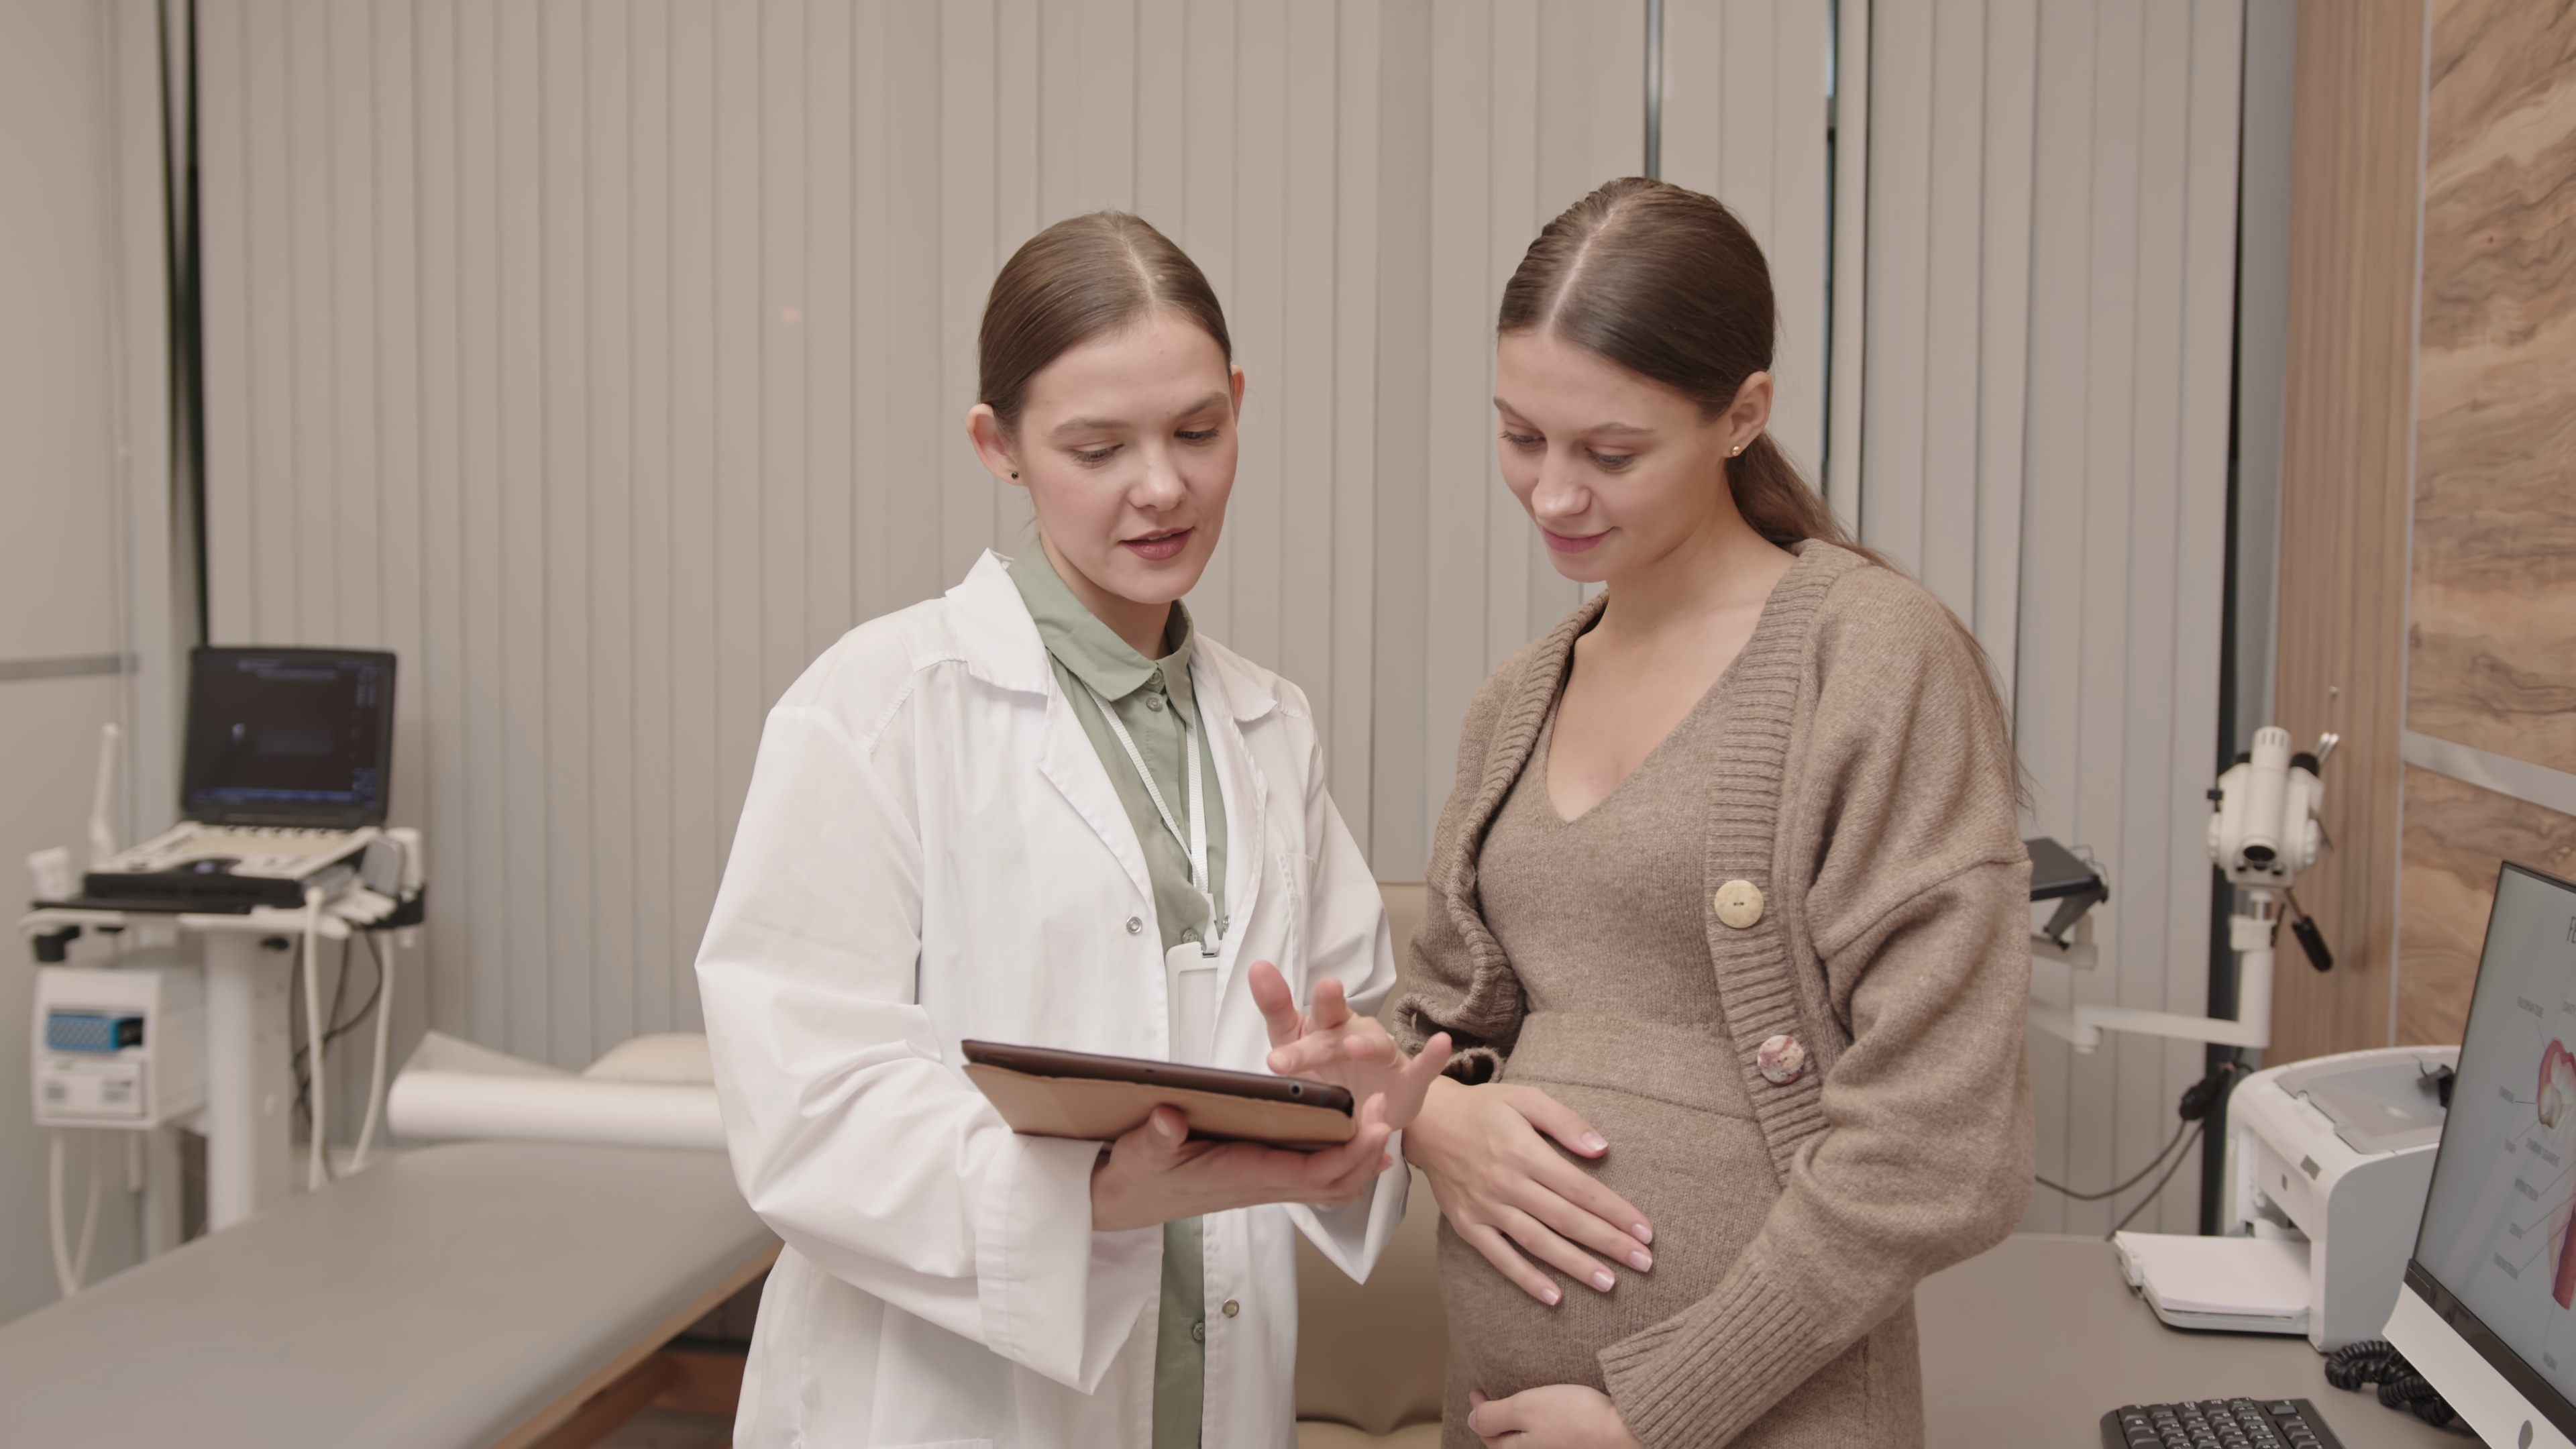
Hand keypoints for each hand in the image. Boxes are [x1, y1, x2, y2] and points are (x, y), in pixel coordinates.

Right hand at [1090, 1097, 1394, 1232]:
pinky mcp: (1258, 1178)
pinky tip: (1354, 1142)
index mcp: (1242, 1175)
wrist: (1123, 1202)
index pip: (1311, 1172)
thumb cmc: (1135, 1175)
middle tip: (1387, 1114)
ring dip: (1358, 1161)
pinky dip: (1340, 1163)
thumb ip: (1156, 1136)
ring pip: (1328, 1185)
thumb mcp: (1139, 1151)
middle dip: (1366, 1154)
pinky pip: (1311, 1179)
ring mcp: (1262, 1184)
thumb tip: (1169, 1117)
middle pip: (1334, 1183)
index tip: (1375, 1123)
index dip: (1349, 1151)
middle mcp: (1260, 1184)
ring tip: (1380, 1125)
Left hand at [1248, 959, 1453, 1131]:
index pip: (1296, 1013)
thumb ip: (1276, 1009)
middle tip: (1325, 990)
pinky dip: (1432, 1056)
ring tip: (1354, 1046)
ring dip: (1367, 1045)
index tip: (1261, 981)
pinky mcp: (1408, 1079)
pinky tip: (1441, 1043)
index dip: (1281, 1003)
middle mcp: (1352, 1034)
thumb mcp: (1293, 1040)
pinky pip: (1423, 1067)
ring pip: (1375, 1045)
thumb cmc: (1326, 1067)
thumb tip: (1256, 966)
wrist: (1369, 1108)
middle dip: (1329, 1008)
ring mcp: (1382, 1056)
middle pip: (1335, 1024)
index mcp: (1321, 1026)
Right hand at [1405, 1077, 1653, 1303]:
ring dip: (1575, 1265)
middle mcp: (1507, 1183)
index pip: (1580, 1188)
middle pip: (1566, 1219)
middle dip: (1608, 1243)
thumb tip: (1602, 1149)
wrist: (1427, 1123)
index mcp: (1524, 1151)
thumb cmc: (1484, 1109)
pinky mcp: (1469, 1225)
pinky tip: (1554, 1297)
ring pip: (1538, 1242)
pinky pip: (1500, 1257)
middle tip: (1644, 1262)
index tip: (1645, 1230)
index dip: (1614, 1211)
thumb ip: (1565, 1122)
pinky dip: (1526, 1279)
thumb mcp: (1526, 1099)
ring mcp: (1487, 1208)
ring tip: (1609, 1283)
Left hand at [1466, 1386, 1644, 1447]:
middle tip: (1491, 1399)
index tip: (1477, 1389)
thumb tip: (1471, 1421)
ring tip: (1517, 1407)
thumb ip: (1493, 1416)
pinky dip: (1540, 1429)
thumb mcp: (1525, 1409)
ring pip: (1530, 1443)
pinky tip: (1548, 1416)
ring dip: (1519, 1428)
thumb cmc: (1574, 1417)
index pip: (1489, 1437)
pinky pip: (1550, 1440)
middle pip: (1509, 1444)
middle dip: (1497, 1423)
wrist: (1625, 1430)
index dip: (1479, 1411)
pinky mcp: (1578, 1448)